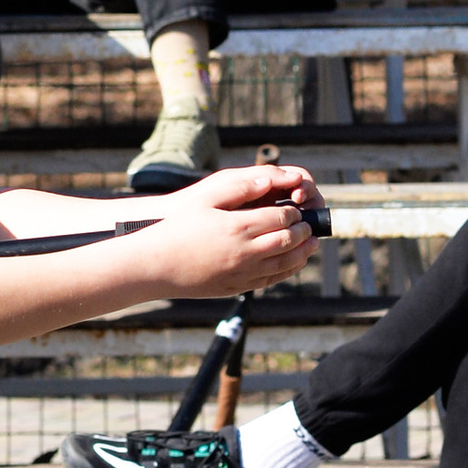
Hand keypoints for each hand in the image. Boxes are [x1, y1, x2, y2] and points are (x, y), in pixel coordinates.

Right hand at [143, 166, 319, 301]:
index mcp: (239, 227)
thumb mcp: (206, 199)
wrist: (156, 265)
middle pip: (289, 240)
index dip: (294, 212)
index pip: (281, 218)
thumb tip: (270, 180)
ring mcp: (243, 273)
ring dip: (302, 251)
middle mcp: (245, 252)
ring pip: (285, 263)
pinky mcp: (238, 286)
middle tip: (309, 224)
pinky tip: (292, 262)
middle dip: (303, 230)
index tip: (296, 207)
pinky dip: (288, 269)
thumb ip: (240, 188)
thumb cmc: (177, 227)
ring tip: (310, 242)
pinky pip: (272, 279)